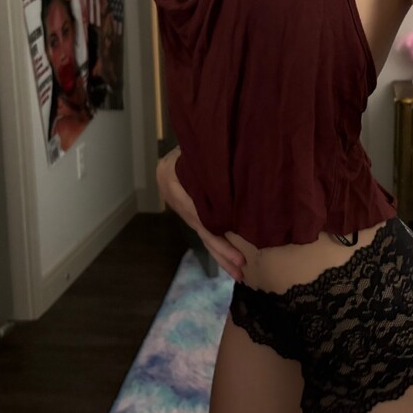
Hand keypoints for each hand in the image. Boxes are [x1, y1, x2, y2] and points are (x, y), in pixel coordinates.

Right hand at [157, 149, 245, 280]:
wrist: (176, 142)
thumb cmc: (194, 139)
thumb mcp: (197, 145)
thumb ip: (206, 158)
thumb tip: (234, 167)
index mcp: (172, 179)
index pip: (197, 214)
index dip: (217, 234)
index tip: (237, 251)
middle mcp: (174, 197)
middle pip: (201, 229)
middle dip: (221, 251)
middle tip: (240, 267)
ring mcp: (181, 207)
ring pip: (202, 234)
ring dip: (220, 254)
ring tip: (238, 272)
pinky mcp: (189, 212)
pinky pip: (204, 231)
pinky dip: (217, 246)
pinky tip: (229, 259)